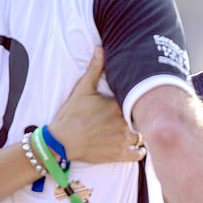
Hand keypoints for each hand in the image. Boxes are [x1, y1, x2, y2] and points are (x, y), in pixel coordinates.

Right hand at [49, 47, 145, 163]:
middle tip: (136, 115)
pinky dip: (138, 150)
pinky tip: (133, 145)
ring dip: (140, 133)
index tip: (135, 100)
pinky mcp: (119, 155)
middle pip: (142, 118)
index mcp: (117, 105)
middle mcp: (123, 123)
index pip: (138, 100)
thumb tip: (100, 48)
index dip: (137, 101)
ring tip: (133, 130)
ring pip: (142, 135)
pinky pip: (138, 153)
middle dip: (139, 117)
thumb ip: (95, 68)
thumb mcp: (82, 89)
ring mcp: (122, 140)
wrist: (60, 142)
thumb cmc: (71, 114)